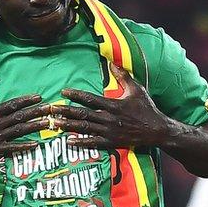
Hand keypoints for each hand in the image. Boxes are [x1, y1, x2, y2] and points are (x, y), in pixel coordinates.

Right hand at [0, 70, 49, 156]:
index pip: (12, 105)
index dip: (27, 100)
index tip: (38, 96)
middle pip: (20, 117)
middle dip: (37, 112)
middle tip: (51, 109)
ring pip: (20, 131)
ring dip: (35, 127)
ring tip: (48, 123)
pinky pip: (12, 147)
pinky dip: (24, 146)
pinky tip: (36, 143)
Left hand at [52, 63, 169, 147]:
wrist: (157, 130)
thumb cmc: (147, 108)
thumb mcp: (136, 89)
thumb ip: (123, 76)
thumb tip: (111, 63)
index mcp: (113, 104)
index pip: (90, 99)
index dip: (76, 95)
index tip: (63, 92)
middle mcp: (109, 118)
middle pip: (83, 114)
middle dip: (65, 111)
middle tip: (50, 110)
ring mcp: (110, 131)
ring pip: (85, 128)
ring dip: (68, 126)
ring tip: (54, 124)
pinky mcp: (112, 142)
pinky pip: (94, 143)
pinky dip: (81, 142)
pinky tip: (69, 141)